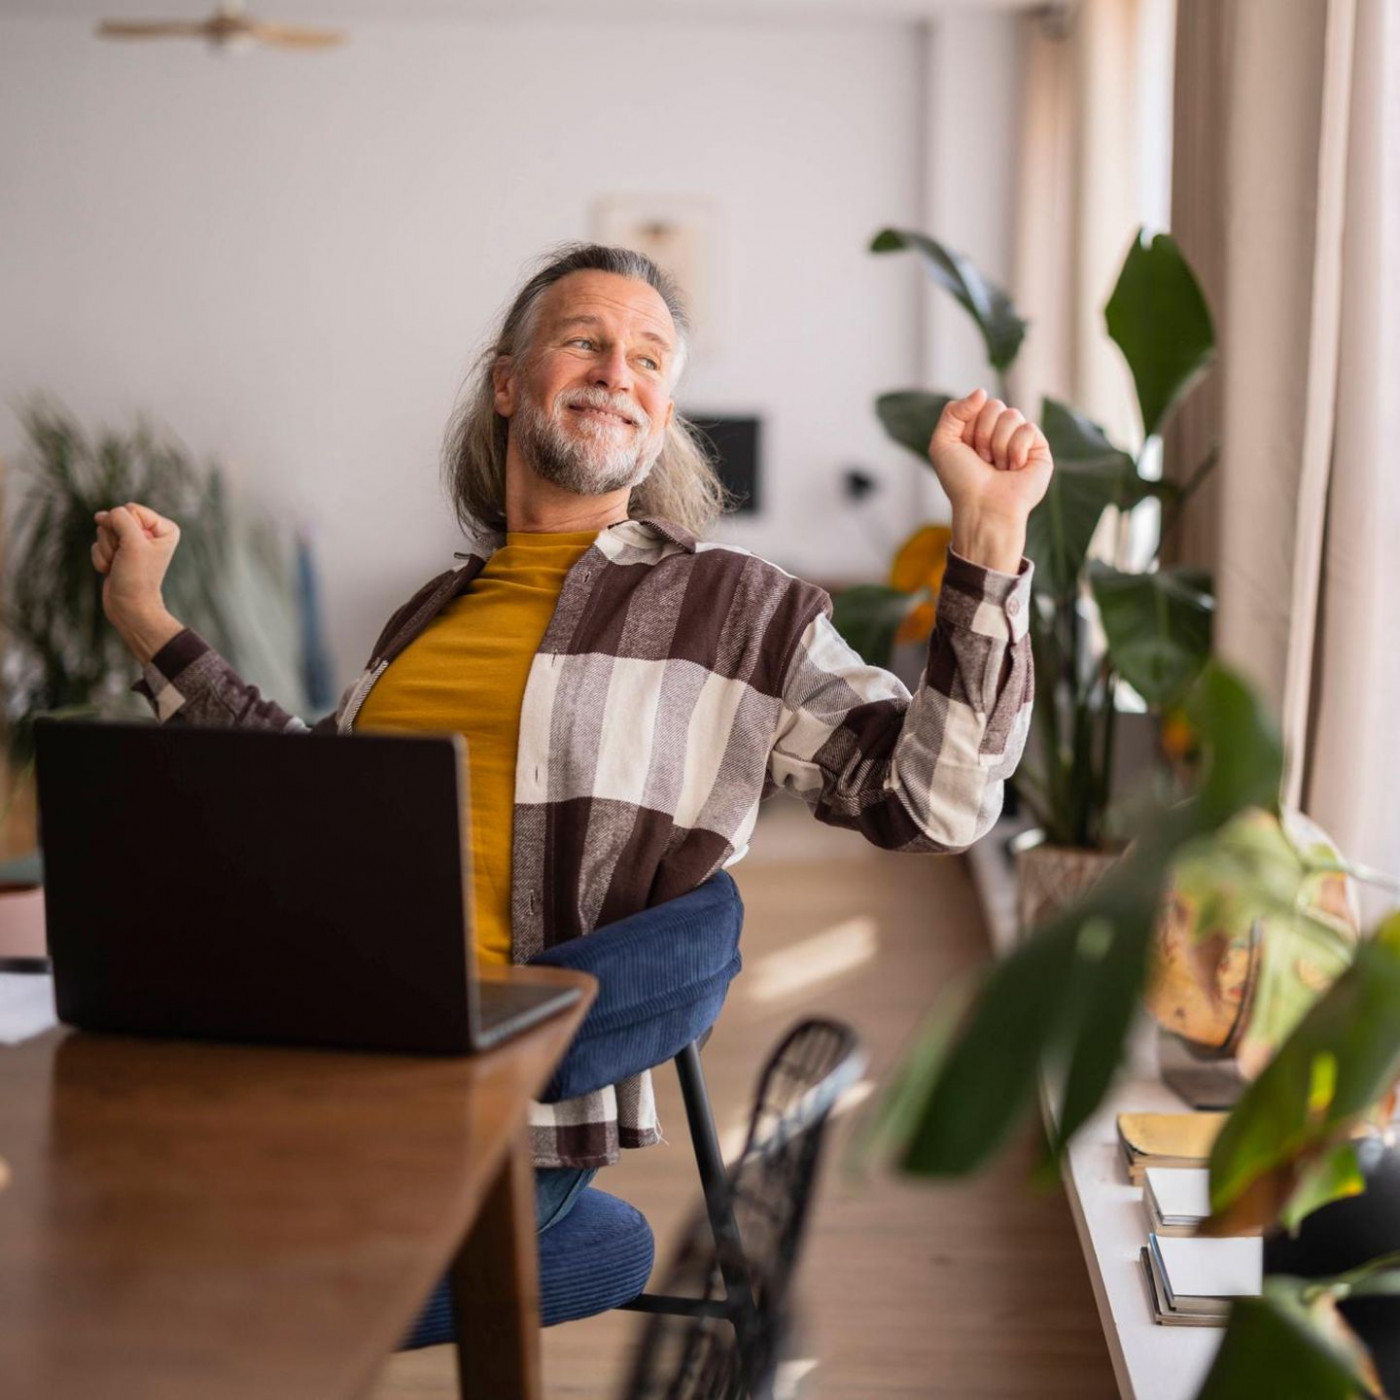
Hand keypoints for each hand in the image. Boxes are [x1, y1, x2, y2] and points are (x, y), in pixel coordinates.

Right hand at [92, 503, 183, 662]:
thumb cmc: (136, 576)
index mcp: (164, 528)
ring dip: (106, 550)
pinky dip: (101, 558)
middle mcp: (150, 534)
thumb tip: (103, 515)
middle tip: (124, 558)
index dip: (125, 527)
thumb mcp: (132, 542)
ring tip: (118, 565)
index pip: (131, 509)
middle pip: (115, 519)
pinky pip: (97, 544)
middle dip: (113, 539)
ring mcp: (133, 544)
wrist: (128, 606)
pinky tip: (111, 570)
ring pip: (104, 531)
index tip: (134, 548)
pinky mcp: (118, 553)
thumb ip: (120, 518)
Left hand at [929, 389, 1053, 572]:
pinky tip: (1014, 469)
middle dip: (983, 434)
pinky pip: (1028, 428)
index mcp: (978, 428)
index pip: (976, 403)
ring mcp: (1020, 439)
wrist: (982, 507)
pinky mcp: (1039, 449)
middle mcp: (999, 431)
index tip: (966, 450)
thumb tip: (982, 391)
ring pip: (1011, 415)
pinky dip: (1016, 450)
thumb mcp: (943, 443)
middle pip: (994, 405)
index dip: (967, 426)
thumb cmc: (961, 481)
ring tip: (998, 467)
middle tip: (982, 459)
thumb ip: (953, 411)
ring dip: (998, 445)